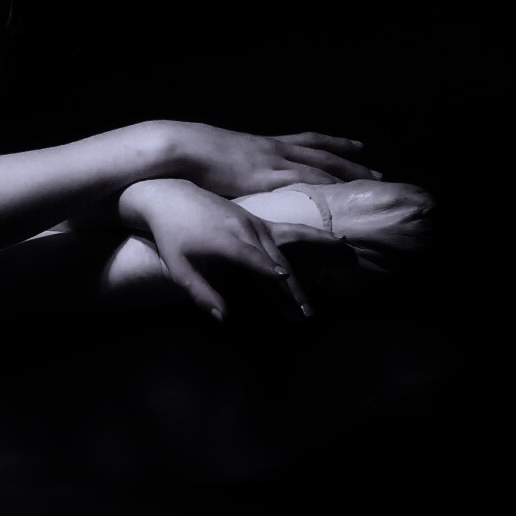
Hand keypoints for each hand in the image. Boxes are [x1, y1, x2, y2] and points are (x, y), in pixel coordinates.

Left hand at [126, 179, 341, 321]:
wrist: (171, 197)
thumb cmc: (172, 237)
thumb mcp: (179, 267)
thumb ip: (201, 292)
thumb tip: (224, 318)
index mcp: (224, 242)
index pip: (249, 257)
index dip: (266, 267)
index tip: (284, 277)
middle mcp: (244, 230)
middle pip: (275, 260)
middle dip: (292, 287)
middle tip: (307, 314)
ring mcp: (255, 224)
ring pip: (289, 245)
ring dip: (316, 257)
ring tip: (344, 263)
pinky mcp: (260, 221)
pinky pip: (292, 230)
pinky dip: (315, 237)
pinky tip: (338, 242)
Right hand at [153, 121, 380, 197]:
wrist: (180, 147)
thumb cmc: (191, 153)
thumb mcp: (221, 156)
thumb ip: (234, 167)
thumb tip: (235, 176)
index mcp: (263, 143)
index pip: (306, 140)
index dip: (333, 143)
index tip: (356, 146)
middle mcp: (273, 148)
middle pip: (321, 151)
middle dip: (350, 160)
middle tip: (377, 170)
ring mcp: (271, 160)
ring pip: (320, 164)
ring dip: (348, 172)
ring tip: (371, 182)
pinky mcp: (265, 175)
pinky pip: (303, 179)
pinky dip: (325, 184)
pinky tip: (341, 192)